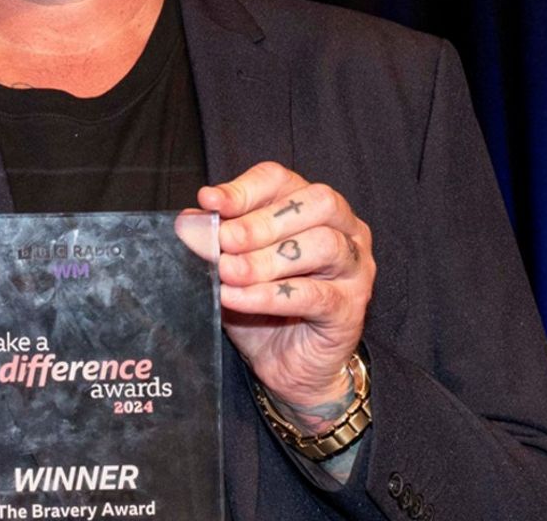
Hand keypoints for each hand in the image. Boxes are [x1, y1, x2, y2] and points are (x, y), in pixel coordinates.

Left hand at [197, 161, 374, 417]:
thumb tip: (191, 218)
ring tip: (228, 272)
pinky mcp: (351, 307)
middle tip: (223, 241)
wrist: (287, 367)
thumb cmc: (262, 307)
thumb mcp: (231, 265)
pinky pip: (314, 295)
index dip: (243, 189)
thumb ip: (216, 238)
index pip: (281, 180)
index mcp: (312, 208)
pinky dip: (269, 295)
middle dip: (261, 221)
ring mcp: (354, 268)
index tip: (209, 202)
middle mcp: (344, 229)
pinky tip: (236, 297)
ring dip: (266, 258)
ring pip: (322, 245)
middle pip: (315, 203)